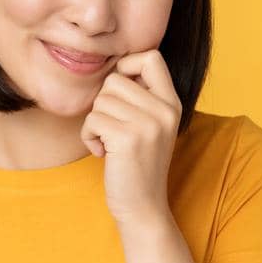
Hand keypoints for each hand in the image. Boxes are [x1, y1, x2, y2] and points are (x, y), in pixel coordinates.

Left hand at [80, 49, 182, 226]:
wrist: (142, 206)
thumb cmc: (136, 163)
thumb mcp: (149, 125)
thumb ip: (140, 97)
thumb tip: (114, 65)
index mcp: (172, 102)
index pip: (151, 57)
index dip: (126, 66)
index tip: (119, 93)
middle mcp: (165, 110)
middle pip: (114, 79)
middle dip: (103, 104)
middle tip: (112, 129)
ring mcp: (149, 123)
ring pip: (100, 100)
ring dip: (95, 123)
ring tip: (108, 143)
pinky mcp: (128, 138)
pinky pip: (92, 119)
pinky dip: (89, 136)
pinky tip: (102, 153)